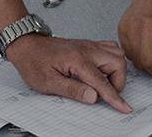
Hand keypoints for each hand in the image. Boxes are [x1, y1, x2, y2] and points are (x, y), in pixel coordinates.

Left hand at [7, 35, 132, 113]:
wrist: (27, 45)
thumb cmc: (34, 62)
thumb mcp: (48, 82)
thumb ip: (73, 90)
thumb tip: (93, 97)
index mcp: (77, 60)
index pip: (102, 82)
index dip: (115, 97)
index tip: (124, 107)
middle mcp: (86, 50)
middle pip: (117, 63)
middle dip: (117, 81)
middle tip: (106, 94)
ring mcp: (88, 45)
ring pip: (117, 53)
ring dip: (116, 70)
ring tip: (103, 82)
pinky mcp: (88, 45)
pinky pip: (110, 48)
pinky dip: (112, 60)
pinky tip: (103, 70)